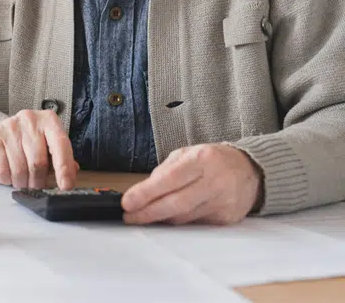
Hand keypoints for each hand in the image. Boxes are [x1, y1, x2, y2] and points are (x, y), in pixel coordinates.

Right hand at [0, 109, 78, 189]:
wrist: (4, 132)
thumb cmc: (32, 142)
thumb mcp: (50, 147)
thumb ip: (62, 161)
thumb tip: (69, 177)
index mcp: (49, 120)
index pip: (60, 144)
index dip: (64, 167)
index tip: (66, 186)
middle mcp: (30, 118)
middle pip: (38, 162)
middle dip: (38, 181)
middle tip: (36, 183)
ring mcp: (10, 125)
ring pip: (19, 168)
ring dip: (22, 182)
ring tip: (22, 178)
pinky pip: (2, 169)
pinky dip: (7, 180)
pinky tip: (9, 174)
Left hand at [122, 143, 262, 225]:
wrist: (250, 170)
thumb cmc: (212, 160)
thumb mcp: (187, 154)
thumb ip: (165, 170)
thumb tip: (142, 192)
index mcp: (202, 159)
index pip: (170, 178)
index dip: (147, 192)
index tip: (128, 202)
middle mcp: (214, 181)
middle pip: (177, 203)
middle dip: (148, 212)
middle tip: (129, 216)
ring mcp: (222, 202)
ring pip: (184, 217)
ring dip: (160, 218)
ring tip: (143, 215)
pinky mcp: (226, 219)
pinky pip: (195, 224)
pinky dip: (178, 221)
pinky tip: (167, 217)